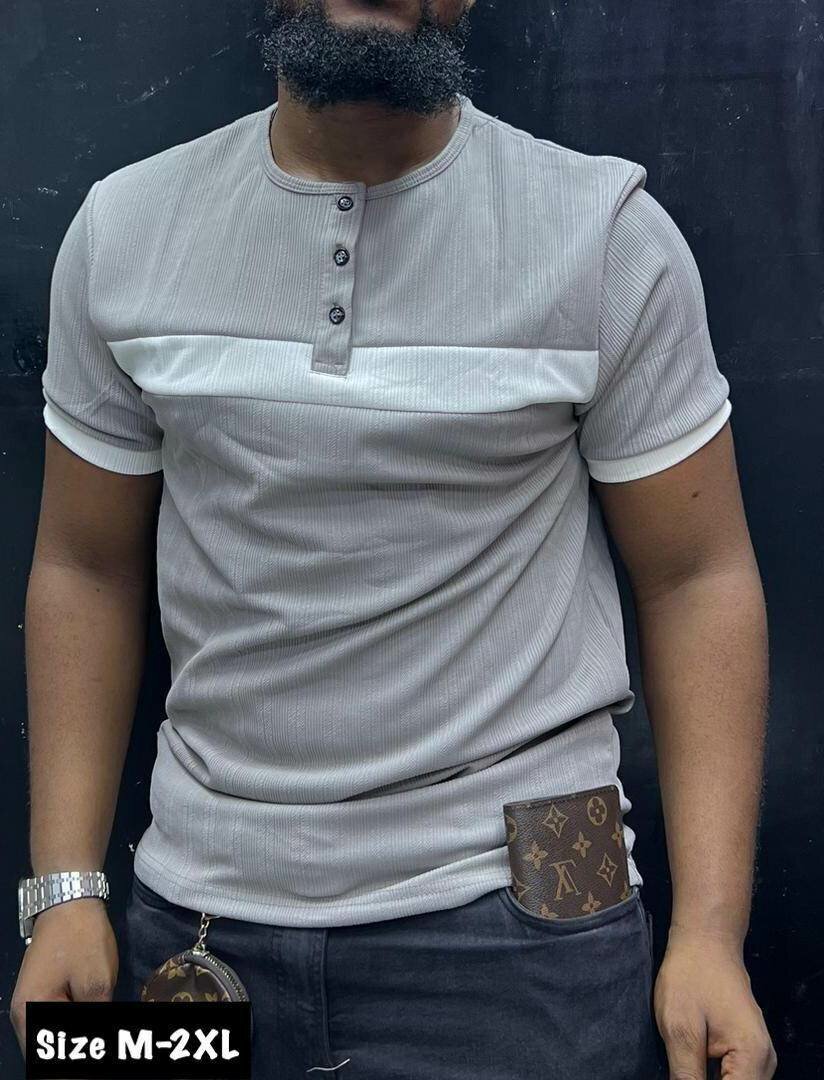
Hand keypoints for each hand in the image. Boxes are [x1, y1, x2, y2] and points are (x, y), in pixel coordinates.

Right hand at [10, 897, 118, 1058]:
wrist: (69, 900)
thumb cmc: (82, 939)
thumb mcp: (96, 984)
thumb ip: (94, 1019)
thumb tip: (94, 1046)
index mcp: (31, 1014)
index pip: (50, 1058)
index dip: (75, 1065)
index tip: (96, 1062)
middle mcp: (23, 1015)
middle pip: (45, 1052)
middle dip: (72, 1057)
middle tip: (106, 1052)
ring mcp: (29, 1003)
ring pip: (49, 1039)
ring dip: (70, 1046)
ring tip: (97, 1045)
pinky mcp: (41, 993)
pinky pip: (53, 1023)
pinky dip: (69, 1032)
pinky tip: (88, 1028)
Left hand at [653, 926, 776, 1078]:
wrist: (705, 941)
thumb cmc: (691, 976)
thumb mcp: (680, 1029)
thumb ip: (686, 1076)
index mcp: (753, 1059)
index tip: (681, 1074)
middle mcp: (764, 1063)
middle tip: (680, 1062)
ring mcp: (758, 1058)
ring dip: (705, 1077)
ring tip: (684, 1058)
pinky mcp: (747, 1052)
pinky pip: (731, 1076)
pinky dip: (710, 1074)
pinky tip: (691, 1060)